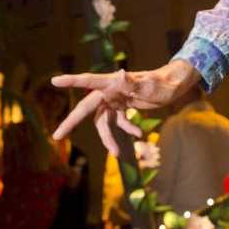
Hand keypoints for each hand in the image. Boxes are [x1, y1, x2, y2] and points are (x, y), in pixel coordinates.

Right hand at [51, 60, 199, 155]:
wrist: (174, 85)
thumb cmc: (163, 82)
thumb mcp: (151, 85)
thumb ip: (135, 82)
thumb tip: (121, 74)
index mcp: (113, 82)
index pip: (89, 80)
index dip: (71, 81)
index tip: (54, 80)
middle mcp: (110, 90)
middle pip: (87, 107)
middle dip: (72, 122)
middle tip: (57, 136)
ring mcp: (116, 99)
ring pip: (103, 122)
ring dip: (108, 138)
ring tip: (116, 154)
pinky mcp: (123, 106)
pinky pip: (117, 122)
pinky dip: (125, 130)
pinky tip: (138, 134)